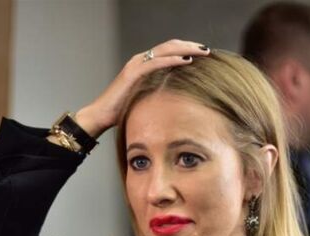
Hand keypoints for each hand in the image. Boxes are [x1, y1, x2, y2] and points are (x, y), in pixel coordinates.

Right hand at [74, 39, 209, 138]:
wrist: (101, 116)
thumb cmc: (123, 111)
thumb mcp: (146, 98)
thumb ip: (159, 92)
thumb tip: (178, 99)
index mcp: (144, 64)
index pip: (169, 50)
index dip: (186, 48)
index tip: (203, 54)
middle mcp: (140, 60)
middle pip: (170, 45)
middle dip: (190, 45)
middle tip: (208, 49)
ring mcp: (136, 65)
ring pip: (165, 50)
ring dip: (186, 49)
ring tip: (202, 51)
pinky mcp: (133, 73)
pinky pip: (156, 62)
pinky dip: (173, 59)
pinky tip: (186, 60)